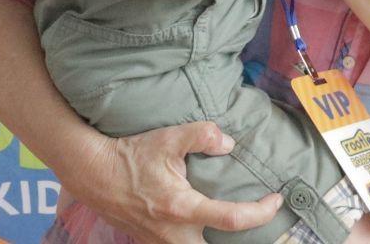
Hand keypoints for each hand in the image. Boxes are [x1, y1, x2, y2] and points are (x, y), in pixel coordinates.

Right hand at [60, 121, 280, 243]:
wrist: (92, 172)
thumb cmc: (131, 155)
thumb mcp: (169, 137)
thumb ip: (203, 135)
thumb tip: (229, 143)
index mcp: (181, 208)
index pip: (232, 219)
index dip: (261, 212)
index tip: (276, 200)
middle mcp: (172, 232)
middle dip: (238, 240)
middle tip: (258, 219)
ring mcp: (158, 241)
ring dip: (215, 240)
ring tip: (233, 223)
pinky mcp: (149, 240)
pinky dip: (195, 239)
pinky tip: (203, 226)